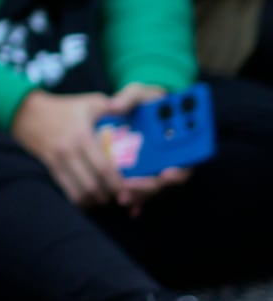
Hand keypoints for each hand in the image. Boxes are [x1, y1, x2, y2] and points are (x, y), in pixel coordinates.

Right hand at [10, 89, 123, 206]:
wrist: (28, 112)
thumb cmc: (65, 107)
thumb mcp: (90, 102)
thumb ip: (114, 106)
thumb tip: (133, 112)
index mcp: (82, 136)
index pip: (103, 167)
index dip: (117, 182)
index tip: (128, 188)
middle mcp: (69, 151)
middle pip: (92, 184)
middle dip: (108, 195)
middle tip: (119, 197)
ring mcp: (57, 160)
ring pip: (78, 191)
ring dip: (93, 200)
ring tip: (104, 199)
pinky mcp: (49, 166)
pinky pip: (65, 189)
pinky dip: (78, 199)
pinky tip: (88, 199)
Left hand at [106, 84, 194, 214]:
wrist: (136, 109)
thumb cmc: (144, 102)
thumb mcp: (139, 93)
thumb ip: (130, 96)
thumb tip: (114, 106)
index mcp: (178, 141)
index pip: (186, 159)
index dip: (180, 169)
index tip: (167, 173)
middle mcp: (171, 158)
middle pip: (166, 180)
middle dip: (150, 187)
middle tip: (132, 187)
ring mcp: (156, 168)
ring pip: (152, 188)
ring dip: (139, 195)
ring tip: (122, 196)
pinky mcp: (141, 174)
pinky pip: (141, 190)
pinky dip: (136, 200)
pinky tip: (129, 207)